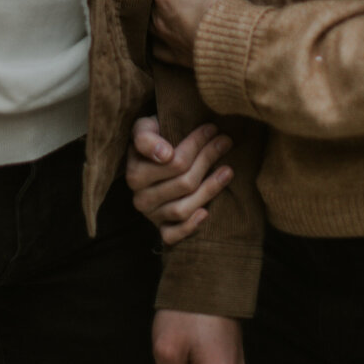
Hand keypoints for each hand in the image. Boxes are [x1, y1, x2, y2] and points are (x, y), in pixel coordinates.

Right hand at [126, 117, 232, 244]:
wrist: (150, 159)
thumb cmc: (153, 139)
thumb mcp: (145, 128)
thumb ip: (147, 136)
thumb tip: (165, 154)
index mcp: (135, 172)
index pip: (173, 161)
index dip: (195, 144)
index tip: (212, 129)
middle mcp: (140, 197)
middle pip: (184, 182)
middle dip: (208, 158)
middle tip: (225, 141)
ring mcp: (151, 215)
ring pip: (183, 208)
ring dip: (210, 189)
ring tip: (228, 170)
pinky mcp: (160, 229)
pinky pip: (172, 235)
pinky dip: (189, 227)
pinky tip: (206, 213)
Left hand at [152, 0, 242, 68]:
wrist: (231, 49)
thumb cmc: (224, 12)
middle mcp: (159, 17)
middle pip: (146, 1)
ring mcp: (164, 38)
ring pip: (147, 25)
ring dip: (149, 17)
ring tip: (153, 10)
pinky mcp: (174, 56)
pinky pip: (156, 51)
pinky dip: (155, 45)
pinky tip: (156, 42)